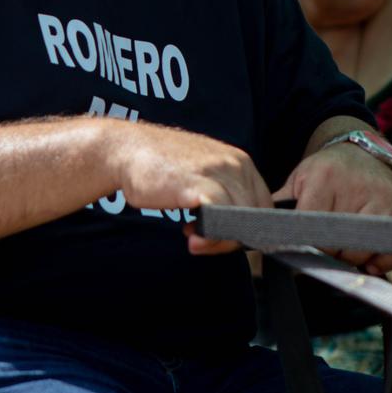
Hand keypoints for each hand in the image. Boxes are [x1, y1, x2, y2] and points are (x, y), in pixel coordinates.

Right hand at [107, 123, 272, 255]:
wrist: (127, 150)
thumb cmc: (162, 167)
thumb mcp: (203, 177)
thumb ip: (223, 199)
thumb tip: (234, 232)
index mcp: (240, 162)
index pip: (263, 205)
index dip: (246, 228)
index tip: (222, 237)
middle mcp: (235, 164)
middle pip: (256, 216)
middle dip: (233, 238)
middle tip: (206, 242)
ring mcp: (218, 172)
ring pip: (241, 219)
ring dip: (220, 240)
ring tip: (195, 240)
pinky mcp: (199, 184)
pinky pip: (222, 218)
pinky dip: (211, 236)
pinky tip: (191, 237)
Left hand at [275, 142, 391, 274]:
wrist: (366, 153)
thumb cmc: (327, 173)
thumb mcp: (299, 179)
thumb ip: (279, 206)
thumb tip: (256, 233)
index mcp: (325, 178)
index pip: (312, 228)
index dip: (306, 243)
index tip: (304, 245)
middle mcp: (357, 187)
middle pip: (337, 244)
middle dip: (327, 253)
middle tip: (325, 245)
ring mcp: (383, 199)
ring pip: (362, 250)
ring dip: (351, 258)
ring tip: (344, 246)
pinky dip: (381, 261)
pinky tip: (369, 257)